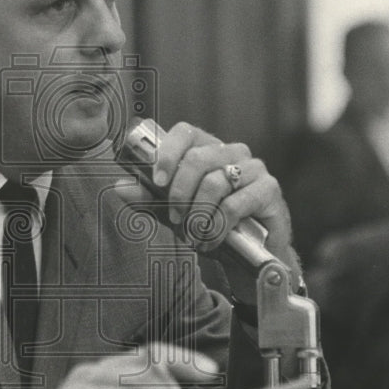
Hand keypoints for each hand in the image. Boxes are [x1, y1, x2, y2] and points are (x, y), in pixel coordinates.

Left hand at [116, 121, 298, 270]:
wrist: (248, 256)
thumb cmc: (210, 226)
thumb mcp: (174, 213)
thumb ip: (149, 199)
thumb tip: (119, 187)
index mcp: (207, 149)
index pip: (185, 132)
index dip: (168, 152)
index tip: (157, 181)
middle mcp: (232, 152)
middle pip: (198, 158)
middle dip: (179, 192)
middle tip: (174, 217)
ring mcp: (254, 169)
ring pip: (215, 182)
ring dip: (197, 214)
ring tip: (193, 234)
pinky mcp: (269, 190)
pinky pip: (236, 203)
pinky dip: (217, 226)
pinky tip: (212, 239)